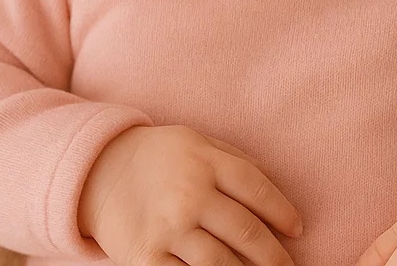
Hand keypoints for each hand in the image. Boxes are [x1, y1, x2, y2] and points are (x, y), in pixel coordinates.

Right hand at [78, 124, 302, 265]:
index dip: (282, 211)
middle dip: (274, 255)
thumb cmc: (159, 156)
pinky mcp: (147, 258)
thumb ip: (235, 160)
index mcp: (205, 161)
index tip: (297, 229)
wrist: (99, 170)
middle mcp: (189, 193)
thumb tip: (274, 184)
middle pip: (246, 231)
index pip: (257, 188)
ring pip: (223, 263)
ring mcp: (168, 228)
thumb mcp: (197, 142)